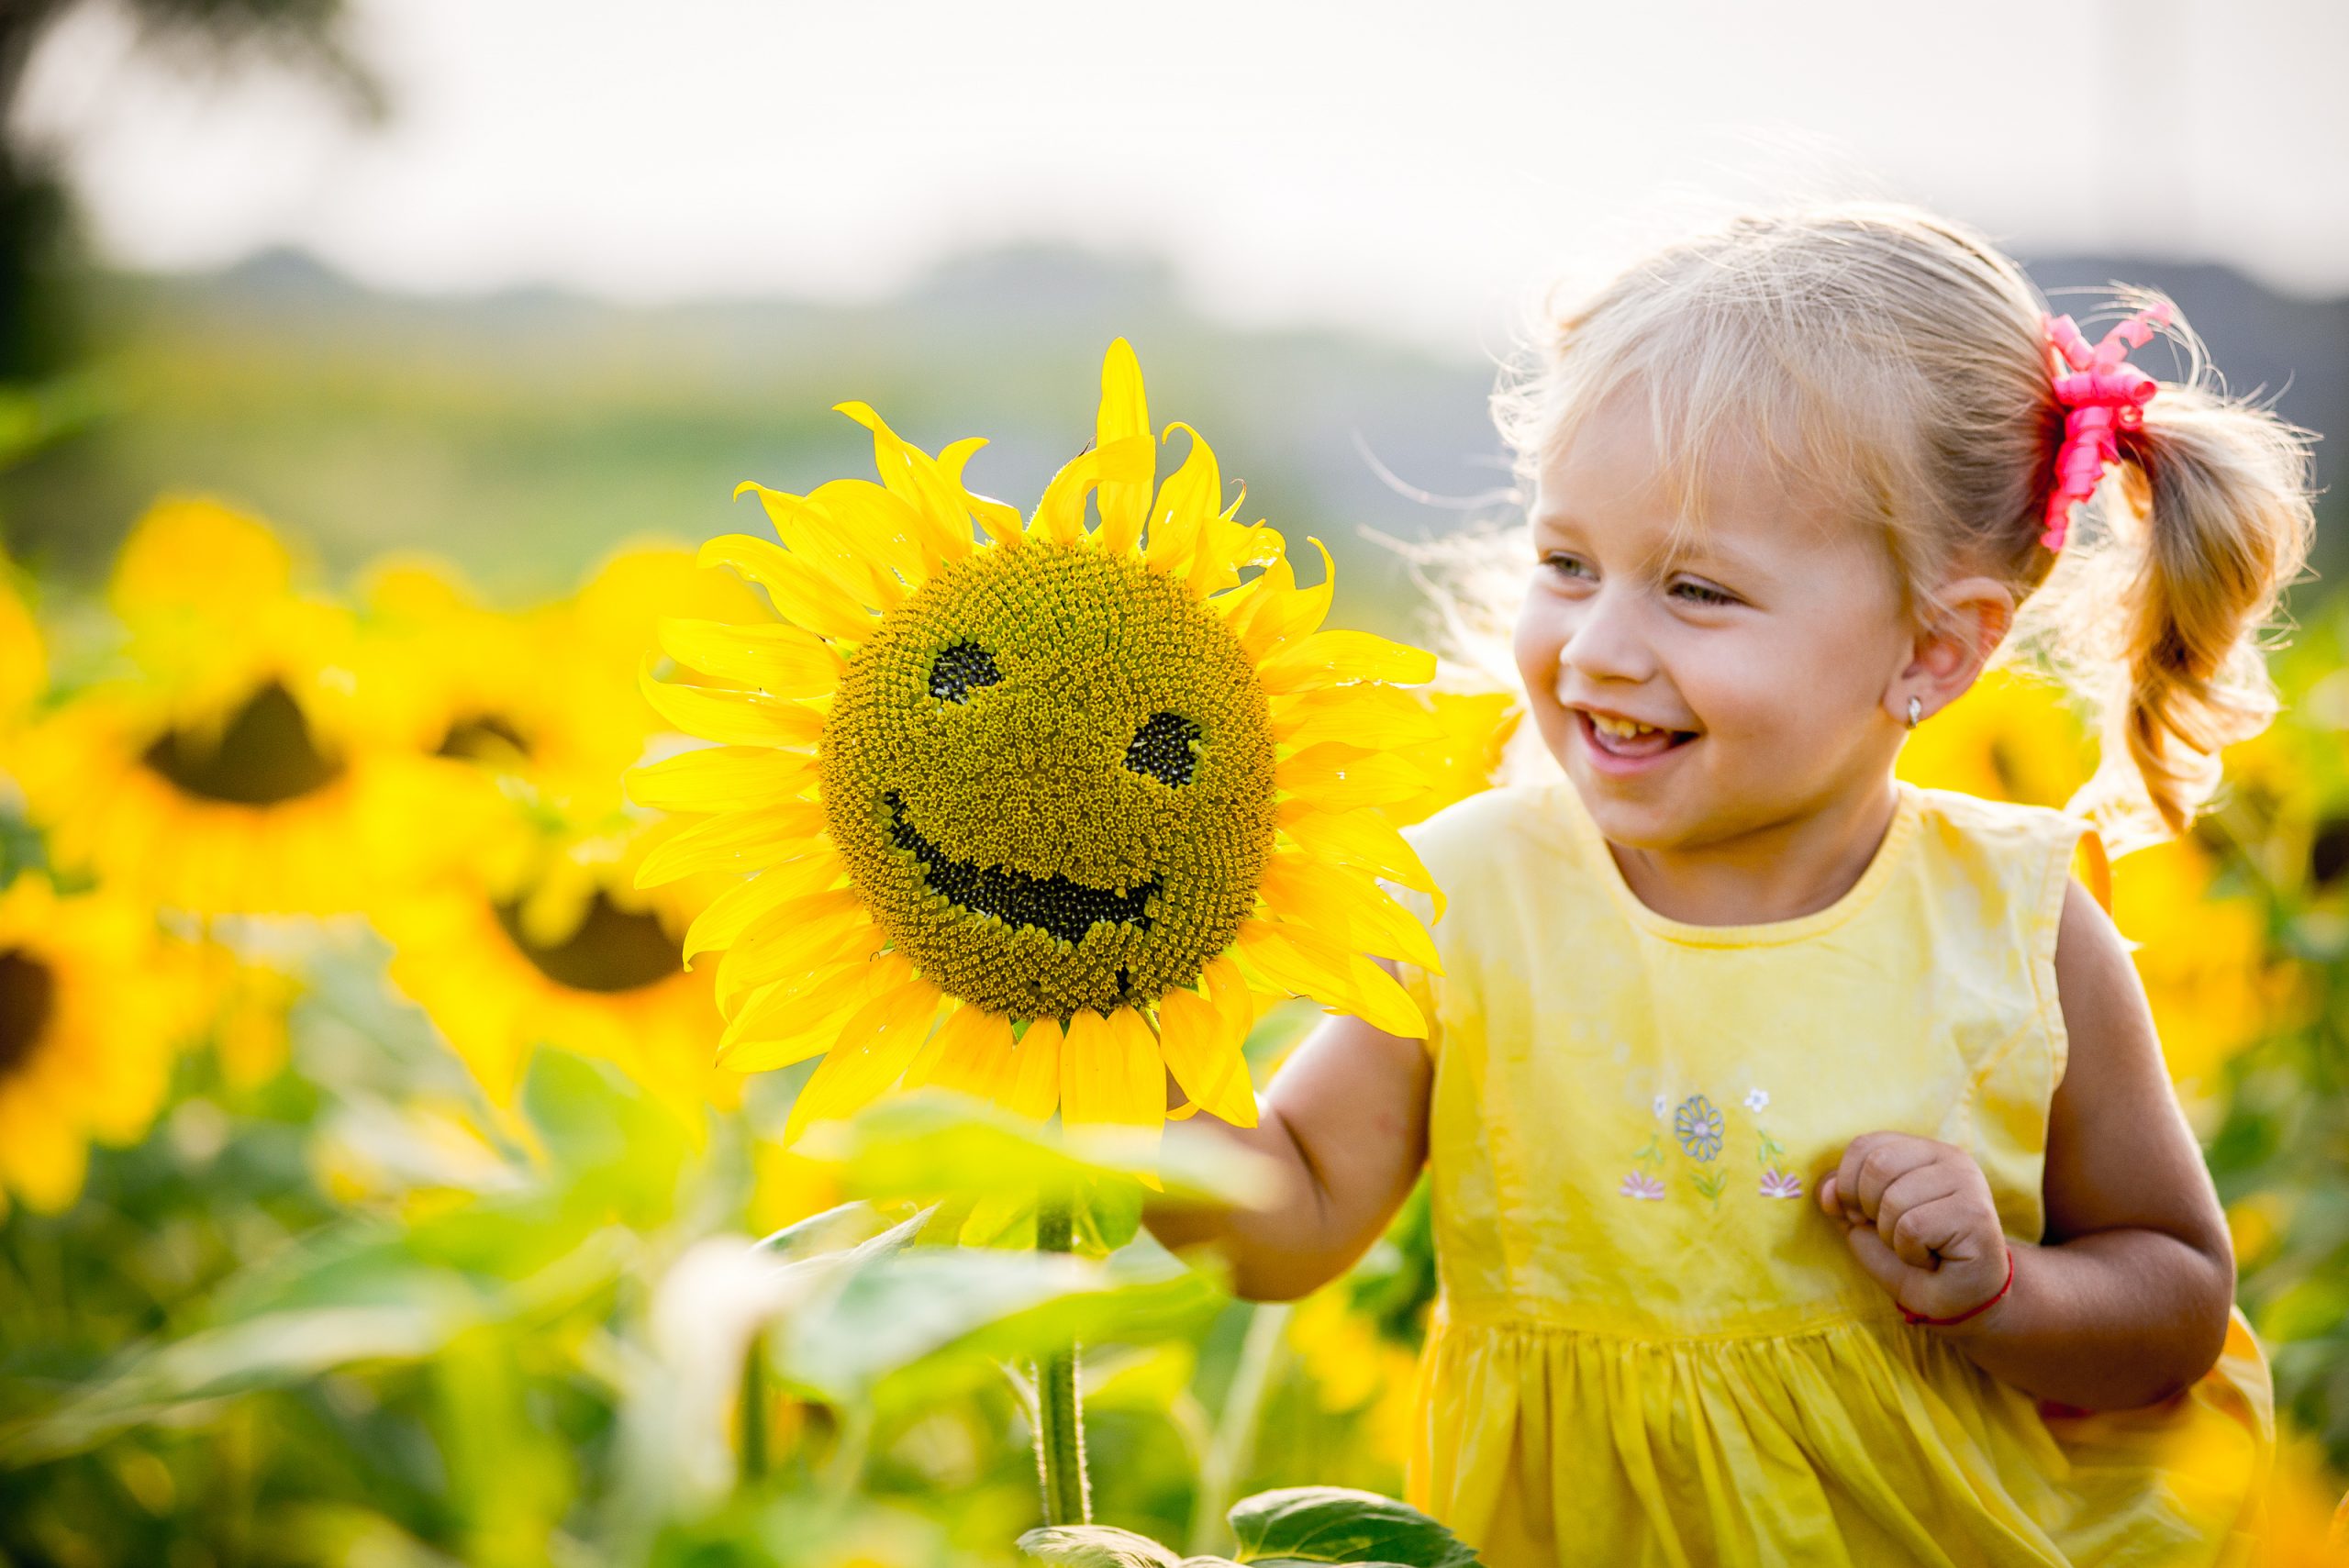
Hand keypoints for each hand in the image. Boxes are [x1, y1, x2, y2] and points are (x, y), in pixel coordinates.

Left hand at [1818, 1131, 2010, 1328]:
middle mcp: (1949, 1158)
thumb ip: (1842, 1198)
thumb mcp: (1865, 1222)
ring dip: (1891, 1236)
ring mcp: (1967, 1183)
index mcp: (1921, 1151)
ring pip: (1893, 1200)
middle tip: (1893, 1234)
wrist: (1958, 1300)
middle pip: (1876, 1166)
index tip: (1862, 1215)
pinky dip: (1910, 1251)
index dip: (1847, 1184)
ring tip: (1918, 1247)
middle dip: (1869, 1210)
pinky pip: (1912, 1227)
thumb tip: (1826, 1190)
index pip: (1864, 1145)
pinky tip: (1932, 1258)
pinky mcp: (1975, 1213)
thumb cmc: (1912, 1255)